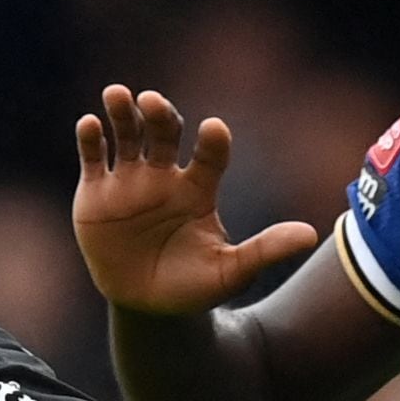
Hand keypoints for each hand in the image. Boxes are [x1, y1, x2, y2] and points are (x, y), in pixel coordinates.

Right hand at [71, 85, 321, 318]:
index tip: (213, 129)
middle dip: (159, 114)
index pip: (209, 154)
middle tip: (151, 101)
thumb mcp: (231, 272)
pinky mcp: (97, 192)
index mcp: (199, 187)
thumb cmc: (192, 286)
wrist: (145, 305)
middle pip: (164, 132)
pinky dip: (91, 139)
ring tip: (117, 95)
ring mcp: (130, 180)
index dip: (212, 142)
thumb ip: (265, 250)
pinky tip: (89, 124)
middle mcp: (165, 175)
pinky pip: (94, 159)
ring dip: (122, 113)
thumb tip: (310, 236)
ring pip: (127, 136)